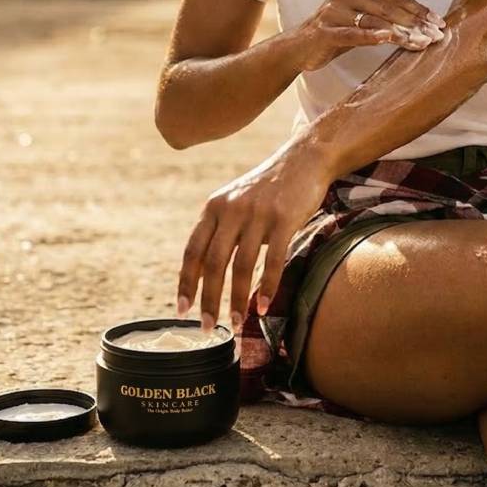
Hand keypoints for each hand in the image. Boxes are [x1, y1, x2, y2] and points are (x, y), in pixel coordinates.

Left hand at [176, 140, 332, 333]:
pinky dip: (267, 286)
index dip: (186, 283)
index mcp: (214, 207)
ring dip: (237, 299)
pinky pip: (273, 260)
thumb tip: (204, 275)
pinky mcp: (284, 218)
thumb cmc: (268, 189)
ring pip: (241, 265)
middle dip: (209, 299)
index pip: (193, 251)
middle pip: (213, 262)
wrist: (303, 160)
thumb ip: (220, 230)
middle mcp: (232, 209)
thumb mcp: (236, 202)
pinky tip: (264, 306)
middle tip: (208, 327)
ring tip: (236, 323)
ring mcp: (258, 213)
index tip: (183, 310)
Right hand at [295, 0, 446, 70]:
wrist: (302, 45)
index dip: (419, 9)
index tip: (439, 22)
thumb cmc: (339, 23)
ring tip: (420, 42)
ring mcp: (333, 11)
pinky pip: (352, 33)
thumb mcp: (365, 3)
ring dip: (400, 33)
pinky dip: (370, 36)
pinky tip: (387, 38)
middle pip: (387, 8)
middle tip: (436, 35)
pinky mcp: (325, 31)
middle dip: (415, 22)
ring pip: (373, 21)